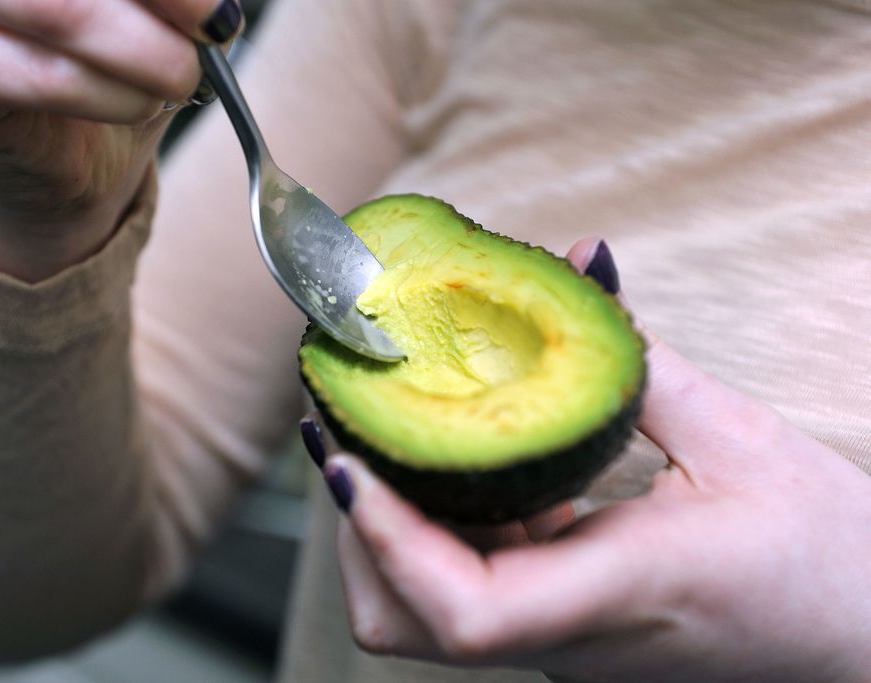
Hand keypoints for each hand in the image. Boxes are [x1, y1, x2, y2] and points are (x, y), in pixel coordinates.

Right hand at [0, 0, 242, 280]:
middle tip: (215, 29)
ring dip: (145, 54)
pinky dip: (114, 95)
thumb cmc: (99, 64)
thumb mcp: (141, 7)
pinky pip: (42, 73)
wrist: (55, 161)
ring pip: (60, 10)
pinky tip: (139, 104)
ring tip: (180, 77)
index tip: (218, 10)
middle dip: (165, 2)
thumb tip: (212, 2)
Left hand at [314, 239, 870, 681]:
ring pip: (423, 612)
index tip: (346, 459)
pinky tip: (452, 457)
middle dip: (358, 526)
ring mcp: (561, 640)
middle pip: (408, 620)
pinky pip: (466, 589)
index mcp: (621, 590)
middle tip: (343, 429)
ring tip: (380, 435)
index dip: (388, 536)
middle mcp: (570, 634)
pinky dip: (435, 525)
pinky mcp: (564, 627)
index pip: (468, 610)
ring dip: (385, 527)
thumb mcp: (741, 443)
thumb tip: (586, 268)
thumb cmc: (825, 557)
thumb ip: (641, 360)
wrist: (862, 645)